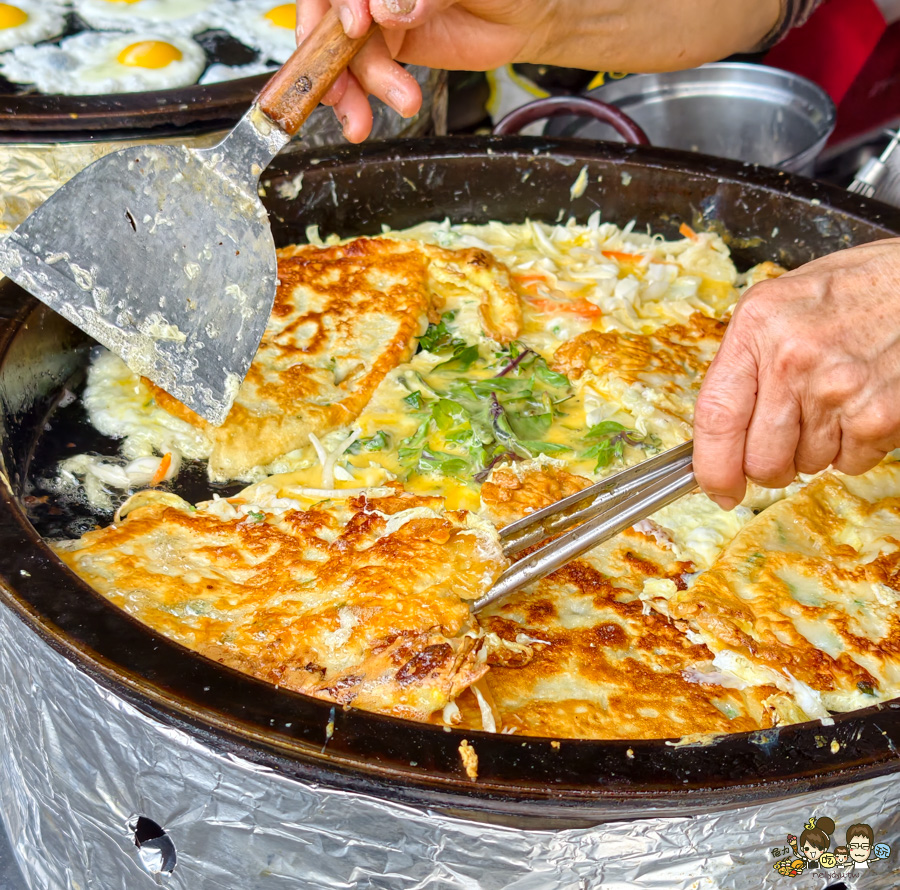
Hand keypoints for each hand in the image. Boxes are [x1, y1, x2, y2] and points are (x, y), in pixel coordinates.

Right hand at [296, 0, 779, 141]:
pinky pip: (364, 69)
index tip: (355, 25)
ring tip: (383, 111)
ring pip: (340, 45)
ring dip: (351, 86)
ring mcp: (386, 5)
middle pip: (326, 8)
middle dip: (331, 54)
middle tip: (349, 90)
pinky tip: (391, 108)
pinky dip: (367, 95)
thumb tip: (389, 6)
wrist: (559, 12)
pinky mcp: (397, 39)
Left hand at [693, 239, 899, 508]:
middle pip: (761, 459)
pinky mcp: (879, 415)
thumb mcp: (779, 307)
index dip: (713, 467)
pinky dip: (853, 447)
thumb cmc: (851, 292)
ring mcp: (838, 389)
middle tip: (786, 441)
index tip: (718, 489)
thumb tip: (717, 435)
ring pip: (806, 465)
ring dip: (815, 449)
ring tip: (833, 401)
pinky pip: (849, 463)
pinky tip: (860, 405)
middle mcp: (793, 359)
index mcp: (757, 327)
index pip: (716, 416)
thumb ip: (744, 361)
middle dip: (770, 465)